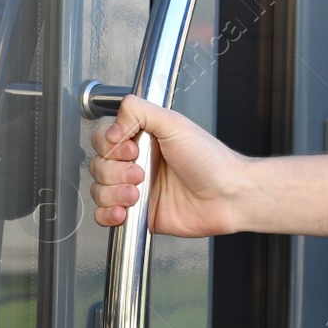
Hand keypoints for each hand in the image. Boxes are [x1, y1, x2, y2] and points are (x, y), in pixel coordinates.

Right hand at [89, 94, 248, 236]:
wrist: (228, 196)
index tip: (130, 149)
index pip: (105, 139)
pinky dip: (108, 214)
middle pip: (98, 165)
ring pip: (99, 190)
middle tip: (141, 173)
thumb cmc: (212, 161)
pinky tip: (125, 211)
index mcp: (145, 141)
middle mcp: (138, 164)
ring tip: (138, 193)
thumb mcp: (176, 125)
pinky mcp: (138, 214)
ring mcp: (137, 189)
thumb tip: (116, 119)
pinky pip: (105, 215)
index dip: (110, 146)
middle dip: (114, 171)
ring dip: (113, 192)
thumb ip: (141, 112)